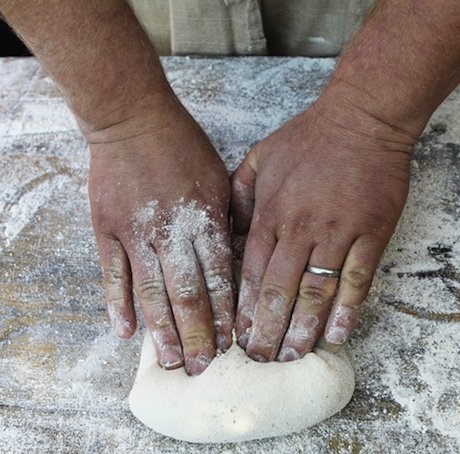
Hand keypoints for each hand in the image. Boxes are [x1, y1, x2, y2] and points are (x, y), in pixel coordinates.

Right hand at [88, 95, 234, 374]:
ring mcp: (136, 233)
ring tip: (169, 361)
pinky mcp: (107, 229)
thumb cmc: (182, 146)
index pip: (218, 277)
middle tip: (201, 366)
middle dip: (196, 333)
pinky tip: (124, 332)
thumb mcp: (218, 177)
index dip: (223, 313)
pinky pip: (113, 274)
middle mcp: (172, 232)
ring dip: (162, 330)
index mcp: (204, 219)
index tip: (229, 343)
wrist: (133, 119)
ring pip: (151, 292)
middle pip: (187, 293)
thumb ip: (227, 219)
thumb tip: (239, 258)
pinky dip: (118, 304)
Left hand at [231, 90, 414, 361]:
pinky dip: (346, 310)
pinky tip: (336, 334)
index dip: (243, 307)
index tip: (237, 334)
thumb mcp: (260, 158)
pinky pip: (356, 280)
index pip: (250, 272)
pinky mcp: (369, 233)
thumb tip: (229, 229)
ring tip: (291, 356)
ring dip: (302, 328)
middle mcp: (299, 229)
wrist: (360, 120)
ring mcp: (336, 233)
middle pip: (278, 290)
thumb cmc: (308, 138)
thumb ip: (240, 194)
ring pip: (315, 291)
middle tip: (259, 357)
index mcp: (270, 214)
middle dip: (267, 328)